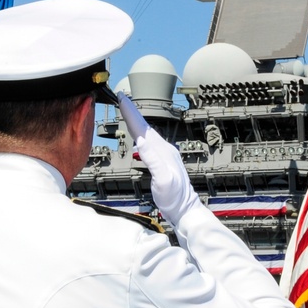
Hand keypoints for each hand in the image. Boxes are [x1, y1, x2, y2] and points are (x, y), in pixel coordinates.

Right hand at [118, 92, 199, 225]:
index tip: (122, 99)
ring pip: (147, 134)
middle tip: (122, 98)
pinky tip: (139, 138)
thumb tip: (141, 140)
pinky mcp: (163, 162)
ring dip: (136, 122)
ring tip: (128, 113)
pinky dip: (141, 136)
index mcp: (162, 151)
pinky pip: (149, 144)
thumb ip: (152, 159)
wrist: (184, 209)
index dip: (131, 113)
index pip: (143, 129)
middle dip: (133, 112)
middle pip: (145, 127)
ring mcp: (164, 155)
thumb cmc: (174, 198)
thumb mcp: (162, 179)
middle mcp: (164, 150)